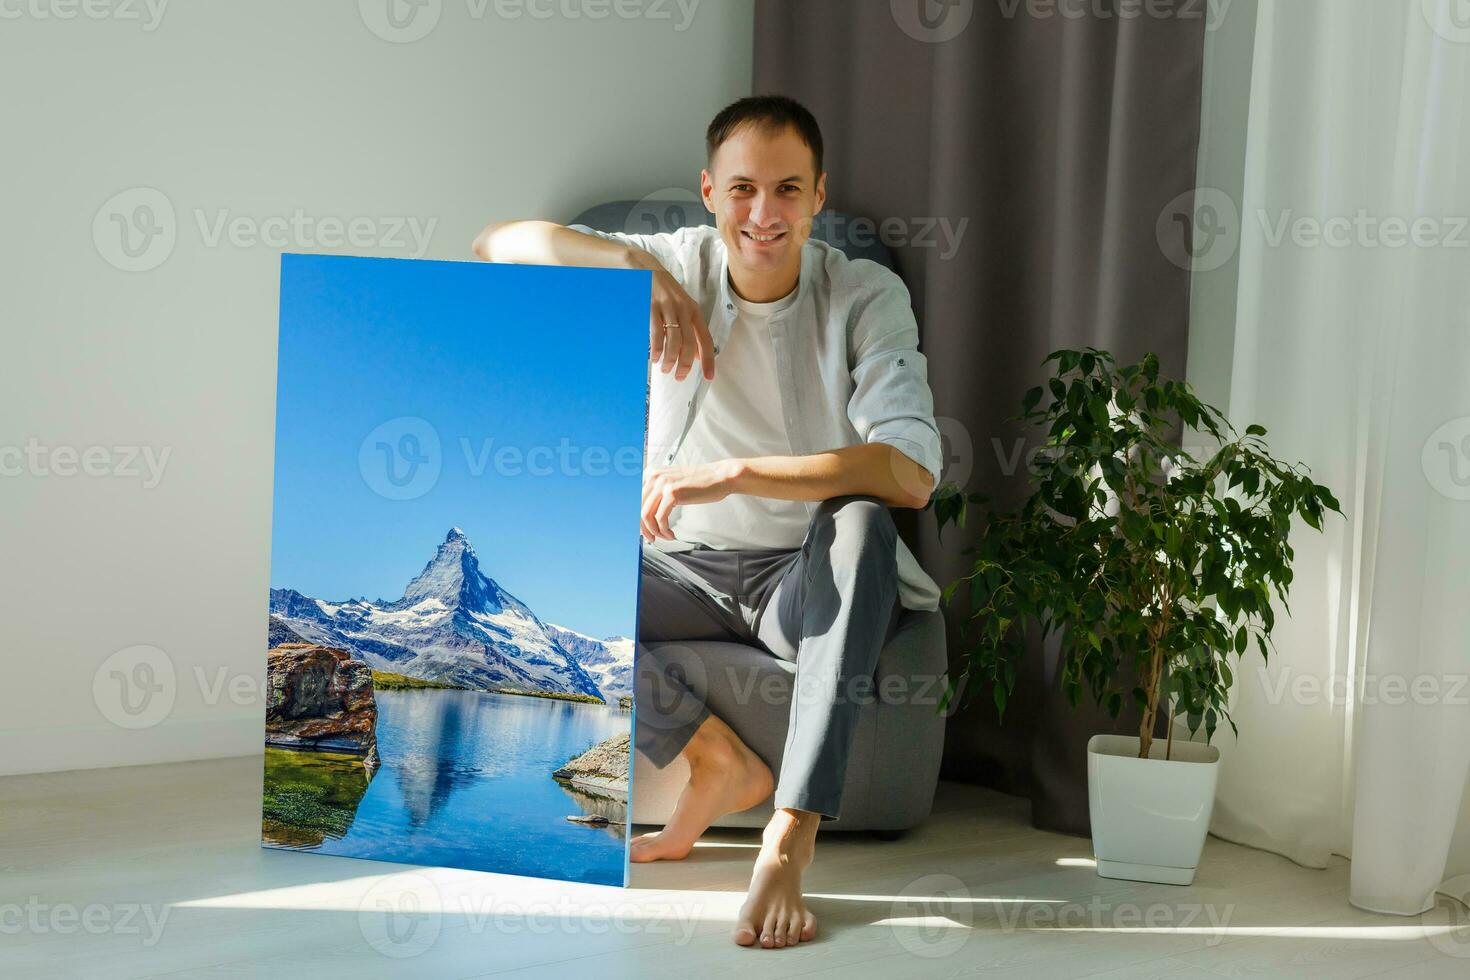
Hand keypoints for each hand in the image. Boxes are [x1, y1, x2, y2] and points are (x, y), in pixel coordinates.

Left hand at [640, 460, 742, 541]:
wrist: (719, 477)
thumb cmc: (699, 482)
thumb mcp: (672, 483)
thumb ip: (657, 494)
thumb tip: (643, 515)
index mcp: (651, 473)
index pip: (634, 499)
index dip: (636, 518)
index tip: (643, 529)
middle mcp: (654, 476)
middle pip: (637, 509)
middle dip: (644, 528)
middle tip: (652, 538)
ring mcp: (663, 483)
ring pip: (646, 515)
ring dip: (654, 531)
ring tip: (664, 536)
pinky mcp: (673, 493)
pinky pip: (660, 518)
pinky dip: (664, 530)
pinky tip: (671, 534)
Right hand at [648, 267, 715, 381]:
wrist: (643, 268)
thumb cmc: (663, 291)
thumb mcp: (681, 307)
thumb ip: (689, 329)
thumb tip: (696, 355)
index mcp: (694, 310)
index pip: (706, 339)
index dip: (708, 360)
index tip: (709, 376)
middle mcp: (684, 309)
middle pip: (690, 344)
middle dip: (685, 364)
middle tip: (680, 377)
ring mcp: (668, 308)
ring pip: (674, 341)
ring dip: (670, 359)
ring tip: (665, 369)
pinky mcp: (652, 307)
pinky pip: (656, 333)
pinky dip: (656, 349)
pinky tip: (654, 358)